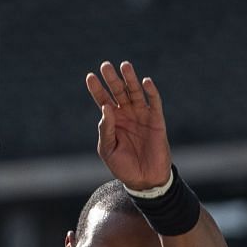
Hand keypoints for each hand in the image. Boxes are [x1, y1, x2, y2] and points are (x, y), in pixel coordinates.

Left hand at [85, 60, 170, 191]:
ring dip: (130, 79)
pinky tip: (146, 82)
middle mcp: (127, 114)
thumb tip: (106, 107)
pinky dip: (151, 92)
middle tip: (105, 65)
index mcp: (113, 121)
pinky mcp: (156, 120)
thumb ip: (106, 129)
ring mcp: (142, 116)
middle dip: (112, 79)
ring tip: (125, 65)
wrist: (145, 180)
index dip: (96, 88)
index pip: (103, 100)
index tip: (90, 77)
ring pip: (135, 92)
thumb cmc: (123, 167)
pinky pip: (154, 103)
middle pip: (118, 91)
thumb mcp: (108, 150)